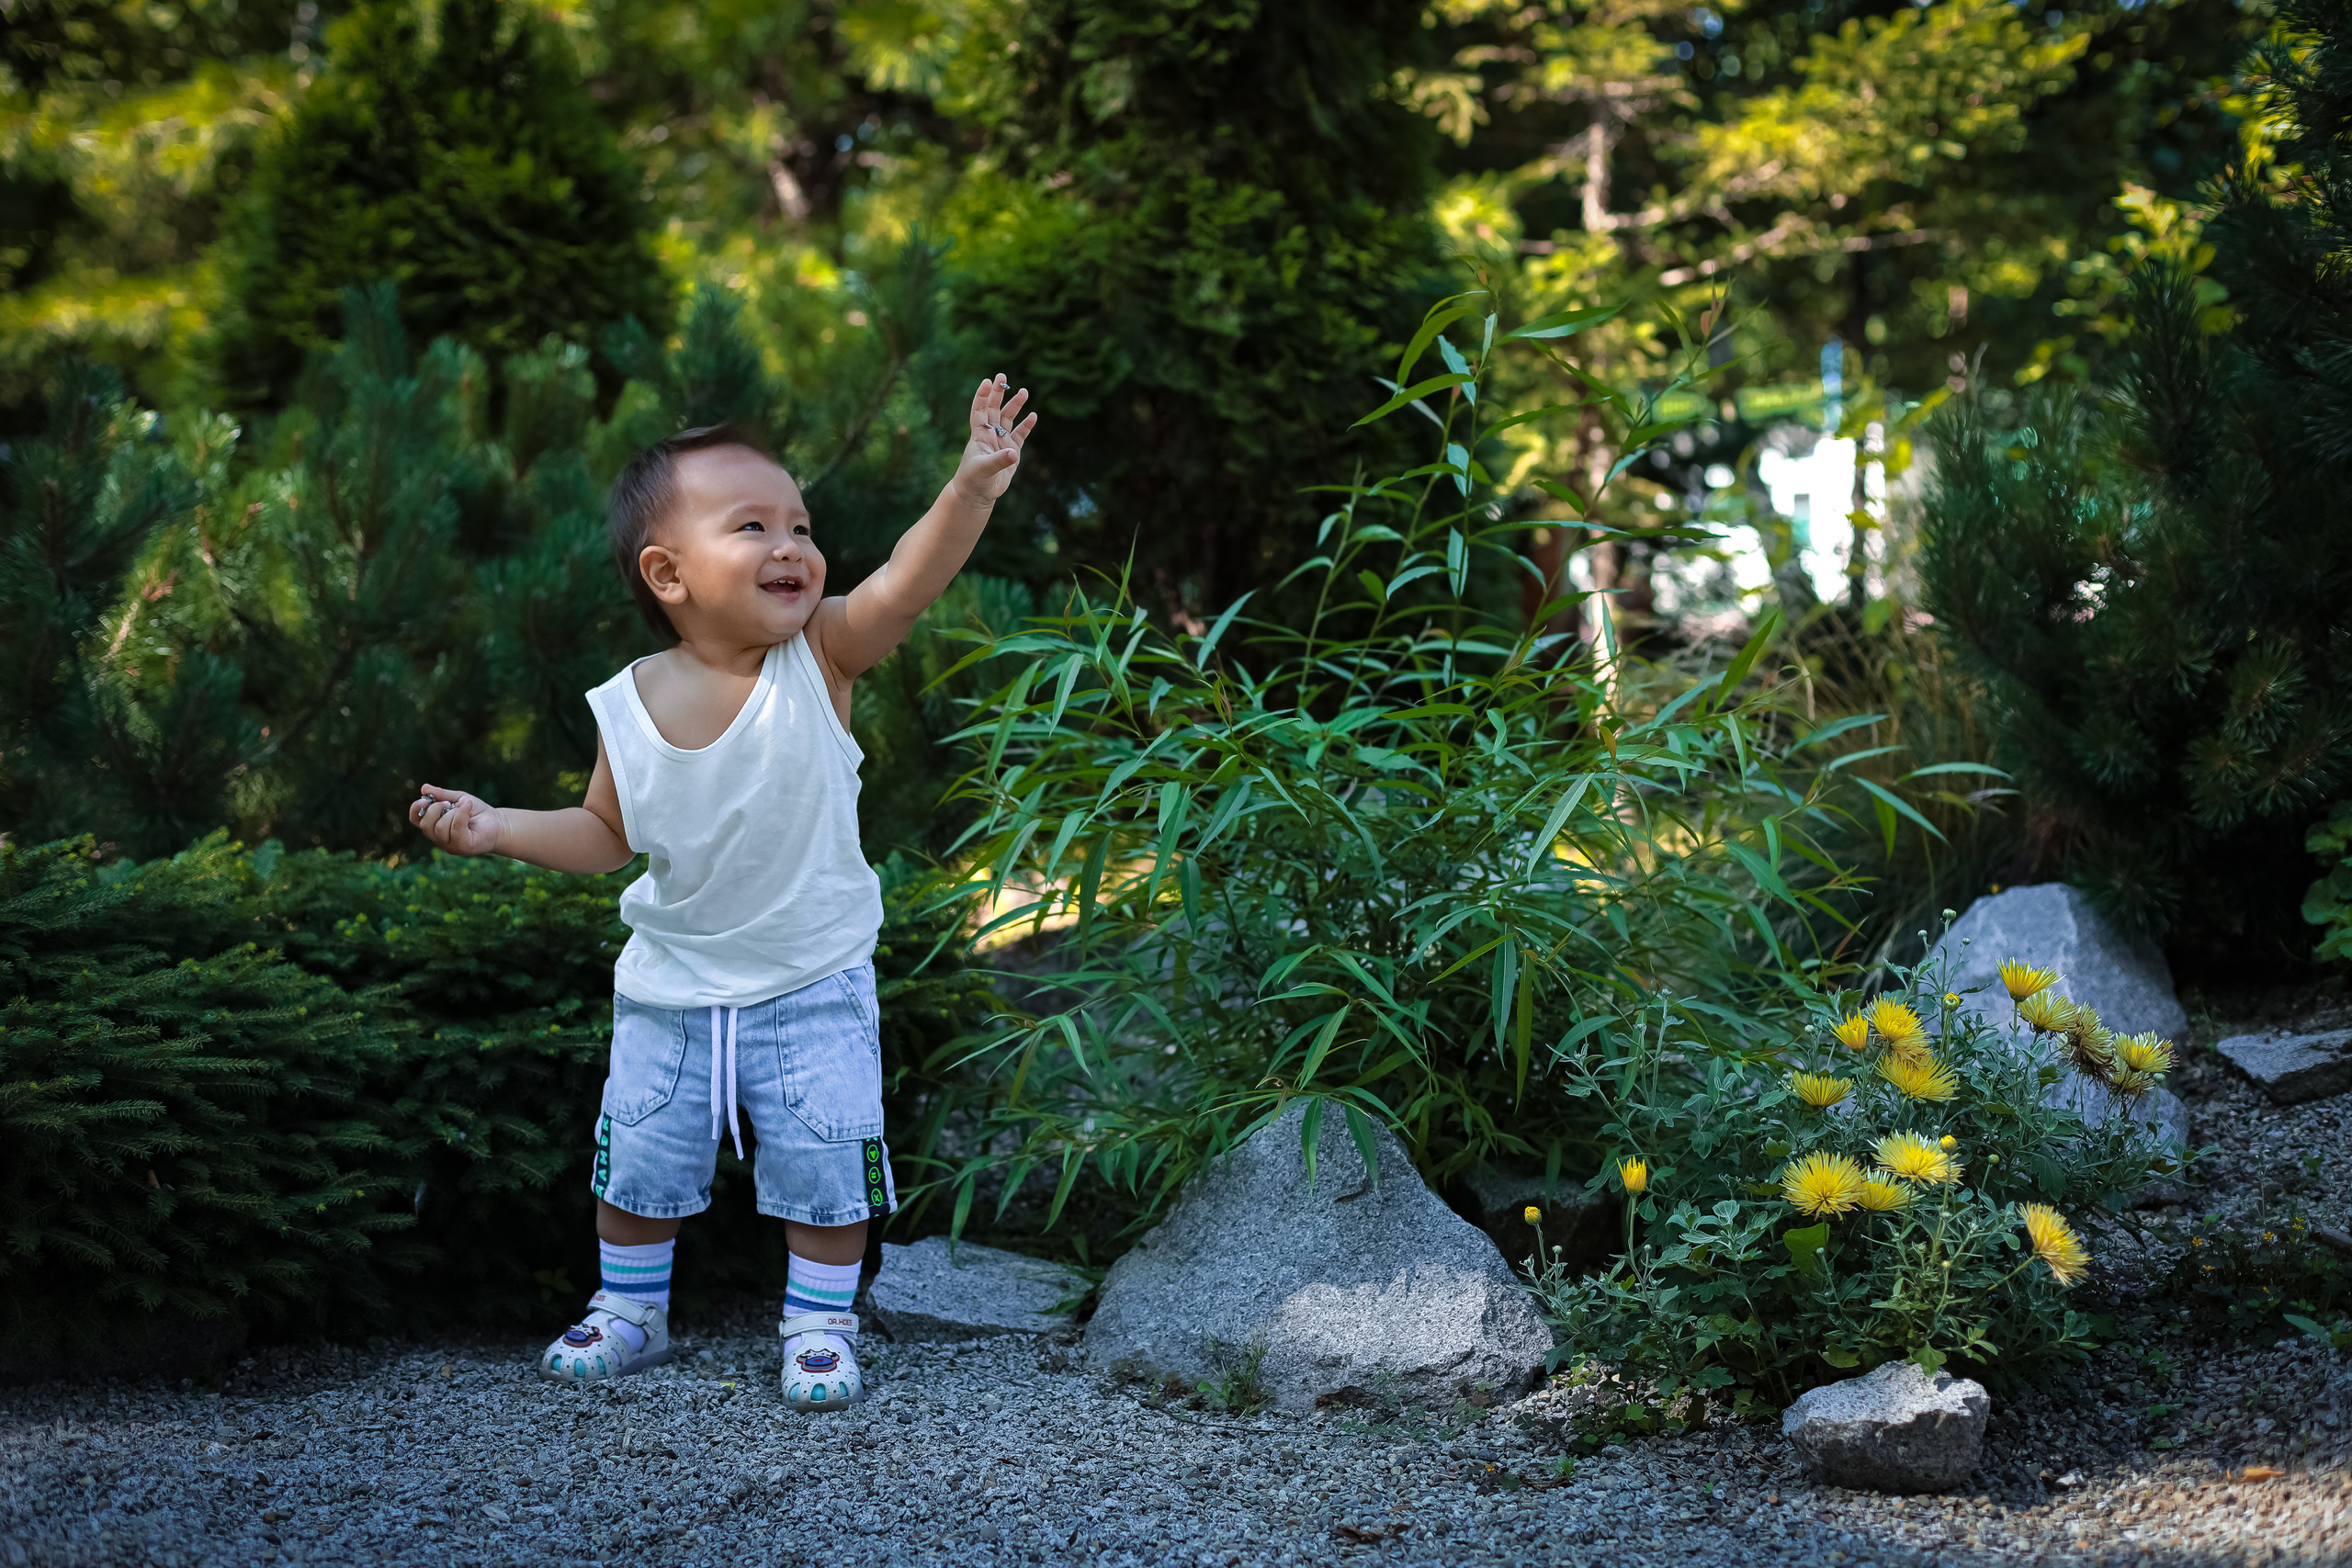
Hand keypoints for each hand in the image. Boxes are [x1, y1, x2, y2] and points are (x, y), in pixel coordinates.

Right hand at [409, 784, 505, 856]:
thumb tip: (424, 788)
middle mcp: (439, 838)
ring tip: (464, 807)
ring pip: (440, 828)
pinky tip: (468, 807)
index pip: (415, 820)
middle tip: (449, 803)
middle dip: (435, 810)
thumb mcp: (458, 799)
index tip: (424, 800)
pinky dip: (461, 814)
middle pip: (426, 825)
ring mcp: (450, 845)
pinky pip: (456, 829)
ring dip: (452, 813)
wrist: (499, 823)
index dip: (415, 809)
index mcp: (434, 826)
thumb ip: (442, 794)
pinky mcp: (463, 847)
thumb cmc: (478, 812)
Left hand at [949, 374, 1036, 507]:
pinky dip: (1026, 426)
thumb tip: (1013, 453)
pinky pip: (1020, 435)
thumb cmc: (973, 480)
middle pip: (994, 409)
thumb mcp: (983, 469)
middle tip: (1003, 376)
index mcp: (979, 435)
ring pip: (1008, 419)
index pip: (980, 411)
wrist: (977, 494)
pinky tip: (1033, 416)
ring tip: (1024, 392)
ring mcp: (1001, 442)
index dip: (983, 396)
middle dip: (999, 393)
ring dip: (1015, 405)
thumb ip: (999, 461)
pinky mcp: (1012, 452)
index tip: (987, 382)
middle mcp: (990, 435)